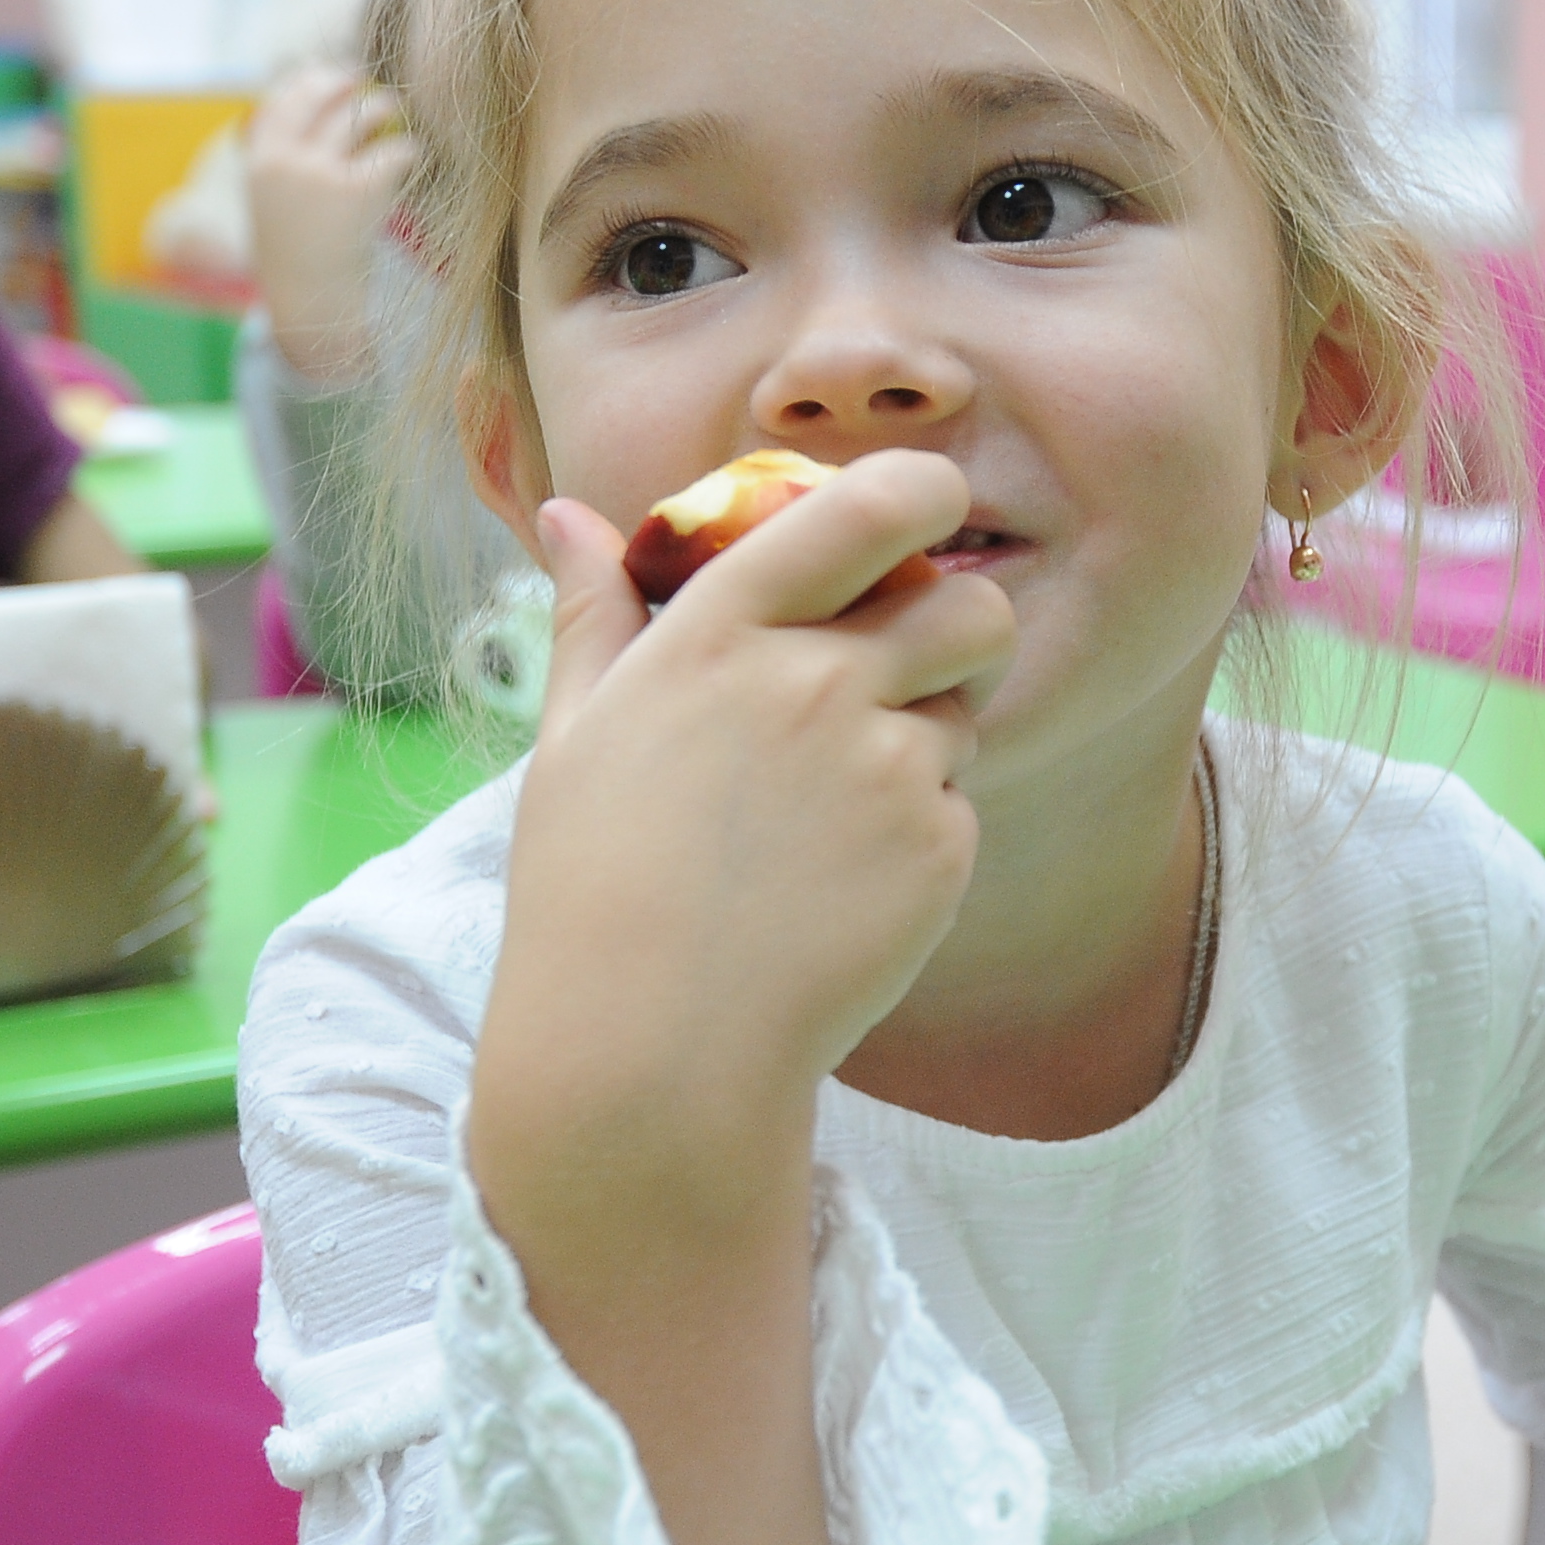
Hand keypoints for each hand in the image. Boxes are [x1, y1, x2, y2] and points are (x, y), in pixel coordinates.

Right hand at [246, 63, 410, 381]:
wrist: (311, 303)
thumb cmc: (296, 255)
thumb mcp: (273, 202)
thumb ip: (284, 159)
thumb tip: (316, 110)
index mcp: (259, 161)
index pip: (284, 98)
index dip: (312, 80)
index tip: (334, 74)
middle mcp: (286, 160)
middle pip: (322, 97)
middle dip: (349, 84)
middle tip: (372, 87)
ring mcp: (322, 172)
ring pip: (361, 115)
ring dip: (383, 107)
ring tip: (395, 111)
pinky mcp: (360, 189)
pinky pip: (394, 150)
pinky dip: (407, 149)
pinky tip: (412, 156)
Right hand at [488, 447, 1014, 1148]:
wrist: (649, 1052)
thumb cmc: (592, 888)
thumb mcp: (574, 737)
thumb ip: (594, 613)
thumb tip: (574, 514)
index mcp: (720, 633)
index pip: (864, 508)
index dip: (922, 492)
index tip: (927, 509)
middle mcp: (814, 683)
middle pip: (971, 603)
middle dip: (963, 622)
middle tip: (915, 666)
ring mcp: (886, 768)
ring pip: (968, 710)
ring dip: (930, 734)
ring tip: (835, 807)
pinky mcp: (938, 851)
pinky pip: (960, 806)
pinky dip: (919, 834)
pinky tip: (839, 885)